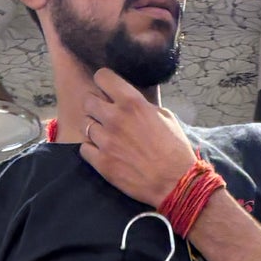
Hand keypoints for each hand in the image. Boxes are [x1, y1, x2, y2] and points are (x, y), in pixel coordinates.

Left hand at [81, 70, 196, 207]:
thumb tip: (130, 103)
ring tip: (106, 136)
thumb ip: (143, 105)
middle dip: (95, 106)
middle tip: (104, 115)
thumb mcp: (165, 116)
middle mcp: (115, 118)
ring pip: (85, 125)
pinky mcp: (102, 163)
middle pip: (88, 101)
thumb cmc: (175, 149)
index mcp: (132, 102)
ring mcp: (106, 141)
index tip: (106, 89)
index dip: (103, 82)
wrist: (176, 182)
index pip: (102, 77)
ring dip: (94, 128)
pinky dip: (91, 149)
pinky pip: (84, 148)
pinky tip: (102, 151)